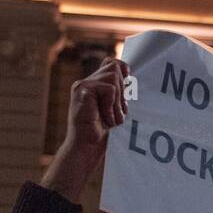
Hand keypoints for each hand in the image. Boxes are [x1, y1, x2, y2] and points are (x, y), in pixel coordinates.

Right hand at [42, 56, 129, 203]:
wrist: (87, 149)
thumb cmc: (102, 133)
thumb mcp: (115, 109)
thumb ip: (119, 94)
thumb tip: (131, 78)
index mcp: (93, 85)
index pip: (112, 63)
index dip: (123, 70)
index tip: (129, 86)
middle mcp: (86, 82)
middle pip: (115, 68)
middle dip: (123, 92)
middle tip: (117, 114)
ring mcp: (82, 85)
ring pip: (113, 78)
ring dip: (117, 102)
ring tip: (111, 119)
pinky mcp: (82, 91)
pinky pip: (109, 89)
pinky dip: (111, 107)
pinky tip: (105, 119)